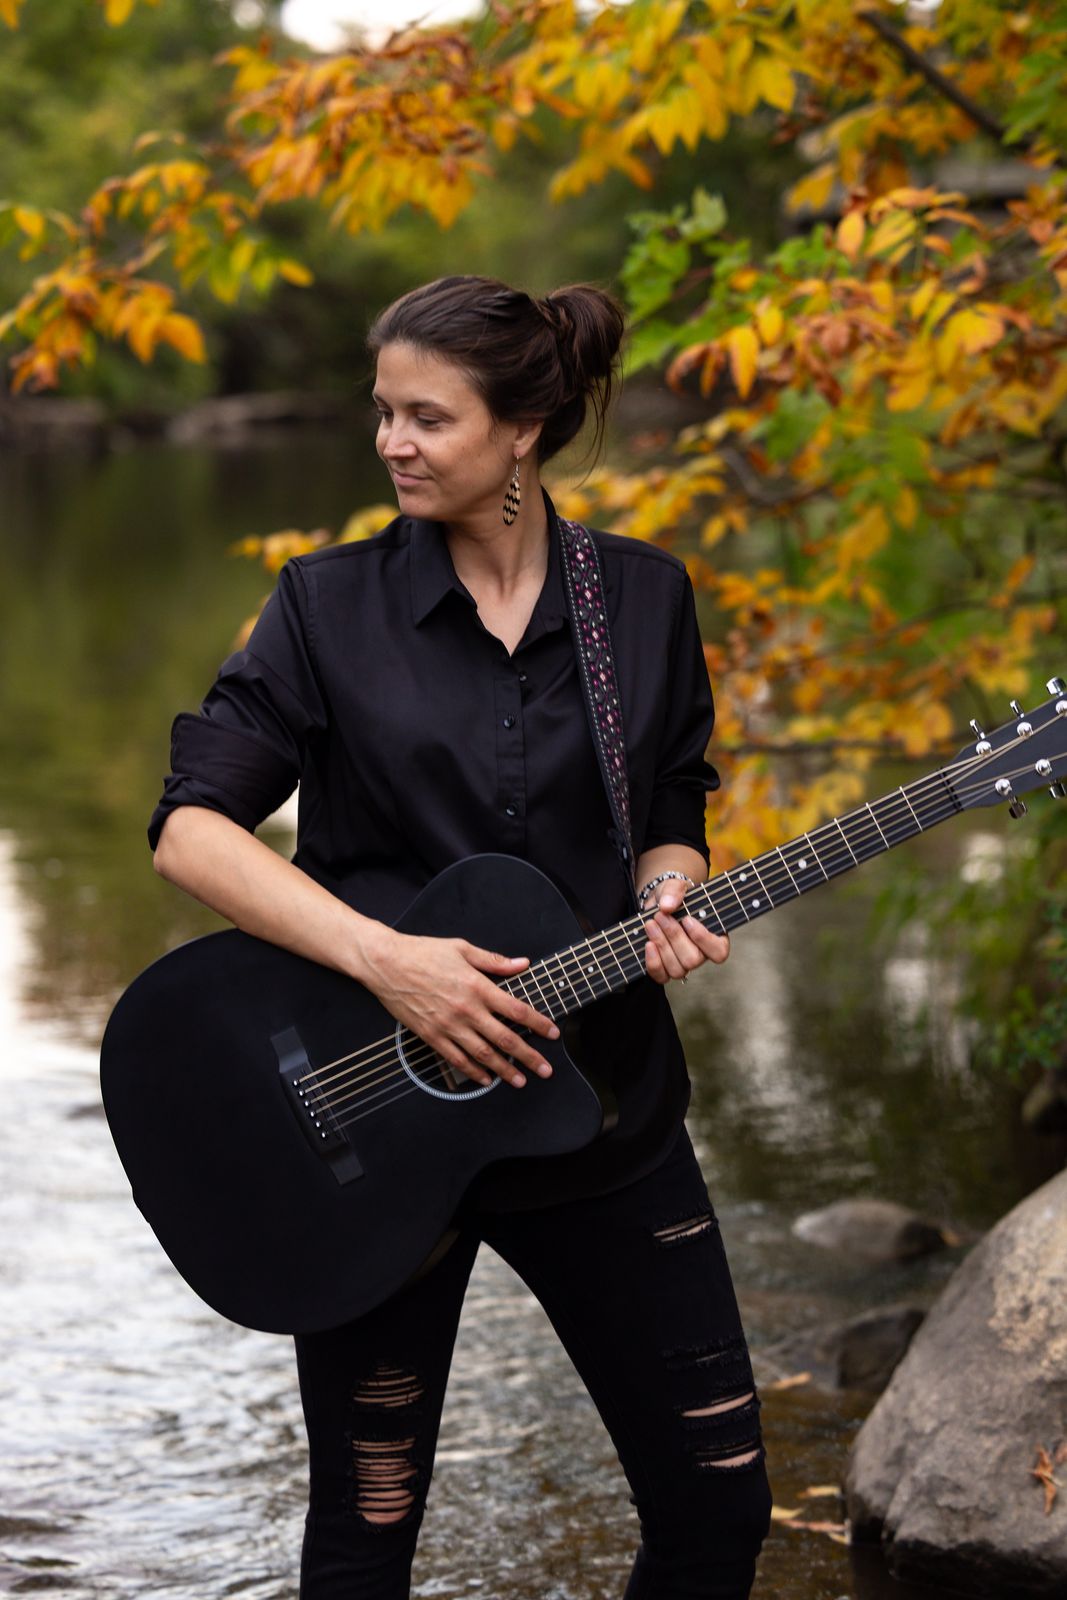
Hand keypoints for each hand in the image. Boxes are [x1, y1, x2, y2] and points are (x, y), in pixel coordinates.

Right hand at [361, 928, 558, 1088]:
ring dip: (504, 1070)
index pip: (516, 1010)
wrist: (386, 964)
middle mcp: (466, 1010)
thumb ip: (495, 961)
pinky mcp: (431, 1036)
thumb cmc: (423, 952)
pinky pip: (456, 1059)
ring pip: (483, 1054)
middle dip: (528, 1056)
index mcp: (477, 986)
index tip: (553, 1034)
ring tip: (520, 1081)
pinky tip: (485, 1079)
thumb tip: (522, 964)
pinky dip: (473, 1072)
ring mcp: (448, 1026)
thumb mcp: (462, 948)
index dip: (538, 1023)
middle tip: (545, 1070)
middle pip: (505, 1039)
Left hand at [643, 886, 729, 984]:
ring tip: (651, 924)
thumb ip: (674, 891)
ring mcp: (683, 964)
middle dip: (674, 936)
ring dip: (661, 945)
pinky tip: (648, 943)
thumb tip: (667, 906)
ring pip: (677, 969)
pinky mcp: (665, 969)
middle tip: (660, 916)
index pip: (719, 951)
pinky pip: (661, 976)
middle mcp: (701, 954)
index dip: (703, 939)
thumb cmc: (674, 896)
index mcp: (715, 936)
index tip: (687, 919)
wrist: (656, 904)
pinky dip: (653, 962)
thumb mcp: (676, 886)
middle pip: (693, 960)